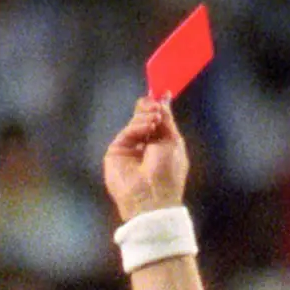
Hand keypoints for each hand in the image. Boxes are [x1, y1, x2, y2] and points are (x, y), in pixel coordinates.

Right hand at [104, 97, 188, 217]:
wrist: (152, 197)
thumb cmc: (168, 173)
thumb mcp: (173, 141)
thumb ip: (166, 119)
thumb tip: (164, 97)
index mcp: (161, 145)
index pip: (157, 121)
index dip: (159, 107)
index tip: (162, 92)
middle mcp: (145, 146)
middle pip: (144, 119)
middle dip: (150, 109)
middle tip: (155, 106)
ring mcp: (129, 149)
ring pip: (135, 124)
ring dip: (145, 118)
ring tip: (154, 121)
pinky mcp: (115, 152)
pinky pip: (126, 133)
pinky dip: (136, 127)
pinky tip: (147, 128)